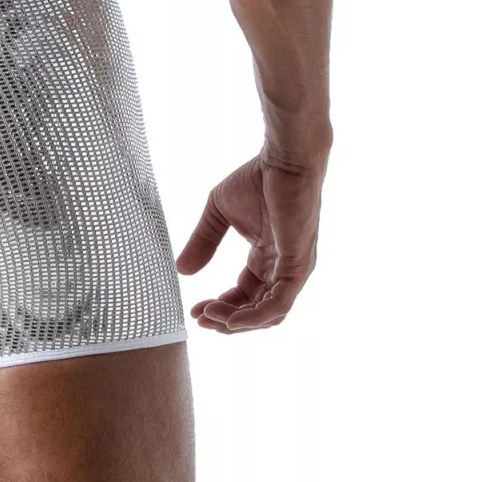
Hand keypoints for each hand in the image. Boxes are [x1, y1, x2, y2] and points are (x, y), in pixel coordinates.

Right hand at [176, 151, 323, 332]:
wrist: (283, 160)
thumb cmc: (256, 179)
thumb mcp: (218, 213)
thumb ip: (203, 241)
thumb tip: (181, 271)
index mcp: (266, 257)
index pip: (246, 294)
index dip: (221, 306)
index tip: (194, 310)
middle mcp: (282, 268)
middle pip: (256, 310)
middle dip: (226, 319)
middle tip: (199, 319)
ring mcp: (293, 269)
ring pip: (269, 313)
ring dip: (237, 321)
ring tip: (209, 317)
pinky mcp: (298, 265)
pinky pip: (279, 302)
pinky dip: (255, 316)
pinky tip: (231, 318)